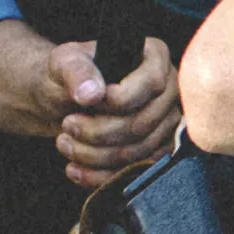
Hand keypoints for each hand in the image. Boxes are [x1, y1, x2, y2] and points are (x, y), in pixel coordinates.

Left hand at [48, 37, 182, 187]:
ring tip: (65, 143)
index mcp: (154, 57)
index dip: (120, 99)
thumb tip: (91, 92)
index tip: (86, 102)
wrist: (66, 100)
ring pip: (137, 152)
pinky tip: (76, 168)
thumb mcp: (64, 62)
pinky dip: (101, 176)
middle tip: (68, 125)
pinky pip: (135, 172)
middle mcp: (169, 90)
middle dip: (98, 132)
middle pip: (142, 123)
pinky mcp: (157, 150)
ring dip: (94, 155)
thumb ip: (76, 71)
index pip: (151, 83)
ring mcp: (167, 123)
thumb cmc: (70, 75)